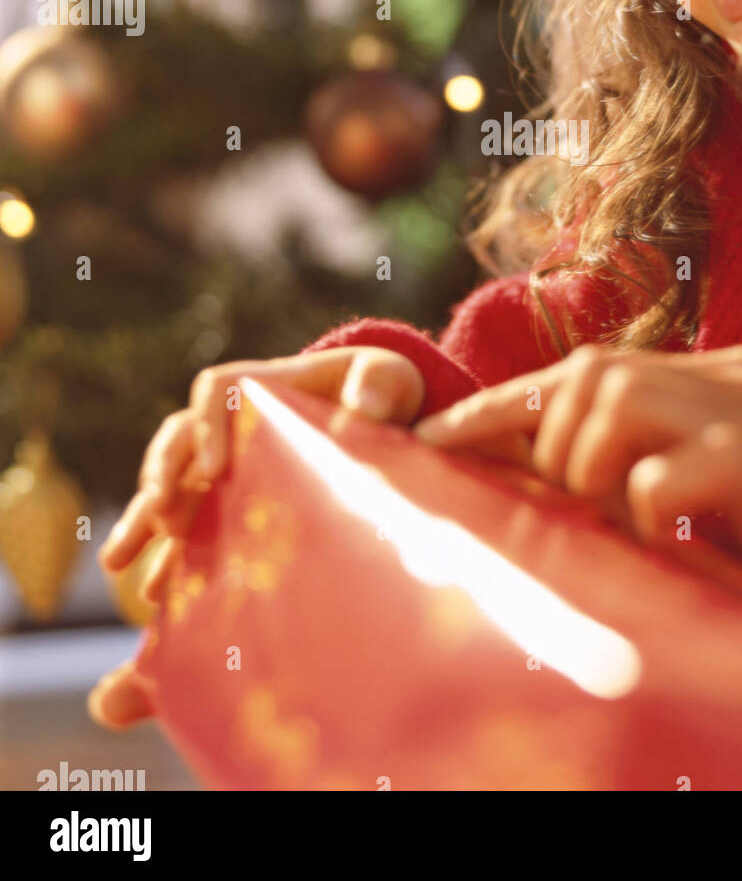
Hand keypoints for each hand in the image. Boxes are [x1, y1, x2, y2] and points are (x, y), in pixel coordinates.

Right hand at [99, 346, 423, 577]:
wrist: (386, 424)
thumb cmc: (381, 392)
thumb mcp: (389, 379)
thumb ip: (380, 384)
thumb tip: (362, 408)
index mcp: (267, 388)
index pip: (219, 388)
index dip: (209, 421)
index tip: (216, 467)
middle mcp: (235, 426)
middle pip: (179, 440)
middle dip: (161, 476)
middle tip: (163, 517)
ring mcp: (229, 468)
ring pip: (171, 488)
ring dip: (143, 520)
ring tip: (117, 561)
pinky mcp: (233, 508)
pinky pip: (190, 531)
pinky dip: (167, 559)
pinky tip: (154, 597)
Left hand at [414, 344, 741, 658]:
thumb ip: (686, 468)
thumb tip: (586, 494)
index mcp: (728, 381)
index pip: (589, 371)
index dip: (505, 406)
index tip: (438, 443)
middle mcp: (733, 381)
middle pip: (588, 370)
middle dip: (530, 432)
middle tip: (526, 498)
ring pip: (612, 396)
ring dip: (582, 464)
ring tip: (609, 520)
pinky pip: (668, 471)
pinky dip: (643, 504)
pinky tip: (670, 538)